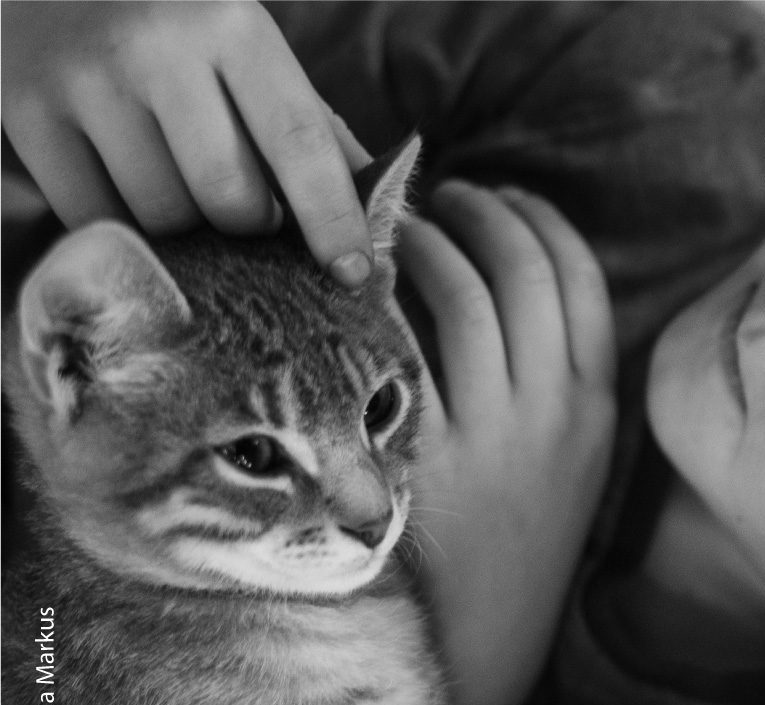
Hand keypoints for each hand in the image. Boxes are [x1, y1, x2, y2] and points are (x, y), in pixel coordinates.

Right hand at [1, 0, 373, 284]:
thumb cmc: (173, 18)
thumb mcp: (247, 47)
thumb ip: (310, 127)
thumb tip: (382, 216)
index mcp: (230, 22)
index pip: (300, 142)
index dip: (334, 219)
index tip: (356, 272)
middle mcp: (154, 46)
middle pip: (230, 198)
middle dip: (252, 225)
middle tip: (248, 210)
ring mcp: (81, 78)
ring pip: (164, 219)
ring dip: (189, 230)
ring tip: (184, 188)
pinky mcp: (23, 110)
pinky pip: (97, 219)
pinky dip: (127, 227)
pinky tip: (130, 189)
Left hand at [400, 182, 616, 704]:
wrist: (486, 645)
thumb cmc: (522, 548)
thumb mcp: (575, 466)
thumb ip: (566, 386)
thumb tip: (526, 291)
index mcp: (596, 411)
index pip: (582, 280)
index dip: (541, 221)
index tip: (507, 202)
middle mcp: (552, 413)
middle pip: (526, 269)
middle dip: (485, 213)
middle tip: (449, 200)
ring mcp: (491, 435)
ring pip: (465, 291)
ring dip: (431, 239)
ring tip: (403, 232)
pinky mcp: (427, 458)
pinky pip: (403, 344)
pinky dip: (388, 295)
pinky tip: (365, 286)